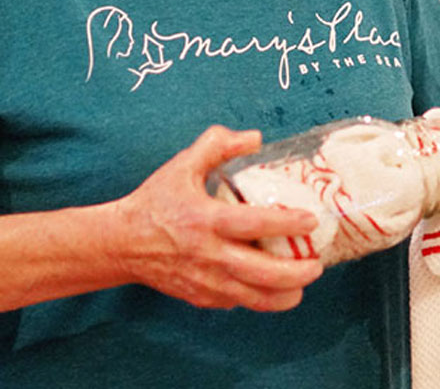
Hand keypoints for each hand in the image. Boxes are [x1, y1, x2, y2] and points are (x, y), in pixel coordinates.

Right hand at [110, 126, 322, 310]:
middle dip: (298, 273)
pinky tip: (272, 288)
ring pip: (255, 298)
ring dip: (286, 295)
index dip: (287, 223)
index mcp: (207, 220)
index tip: (311, 220)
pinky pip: (238, 302)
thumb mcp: (182, 165)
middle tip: (317, 264)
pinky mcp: (201, 297)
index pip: (255, 225)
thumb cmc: (155, 202)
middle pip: (264, 273)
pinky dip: (260, 299)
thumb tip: (256, 137)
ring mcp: (206, 281)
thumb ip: (217, 145)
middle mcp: (209, 255)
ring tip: (303, 284)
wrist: (123, 243)